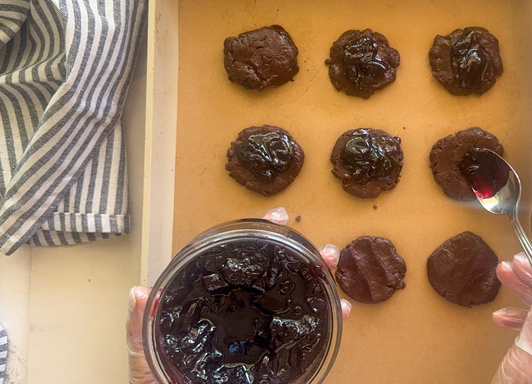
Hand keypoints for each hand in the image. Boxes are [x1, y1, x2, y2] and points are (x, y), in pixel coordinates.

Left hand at [126, 244, 350, 383]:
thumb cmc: (164, 383)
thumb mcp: (147, 356)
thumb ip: (140, 328)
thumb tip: (139, 293)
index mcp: (217, 308)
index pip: (243, 265)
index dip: (264, 236)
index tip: (280, 218)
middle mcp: (245, 317)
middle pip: (281, 279)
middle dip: (306, 257)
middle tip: (322, 248)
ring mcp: (263, 338)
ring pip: (300, 302)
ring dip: (322, 282)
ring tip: (333, 268)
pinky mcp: (279, 361)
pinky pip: (308, 338)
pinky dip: (329, 321)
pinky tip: (339, 310)